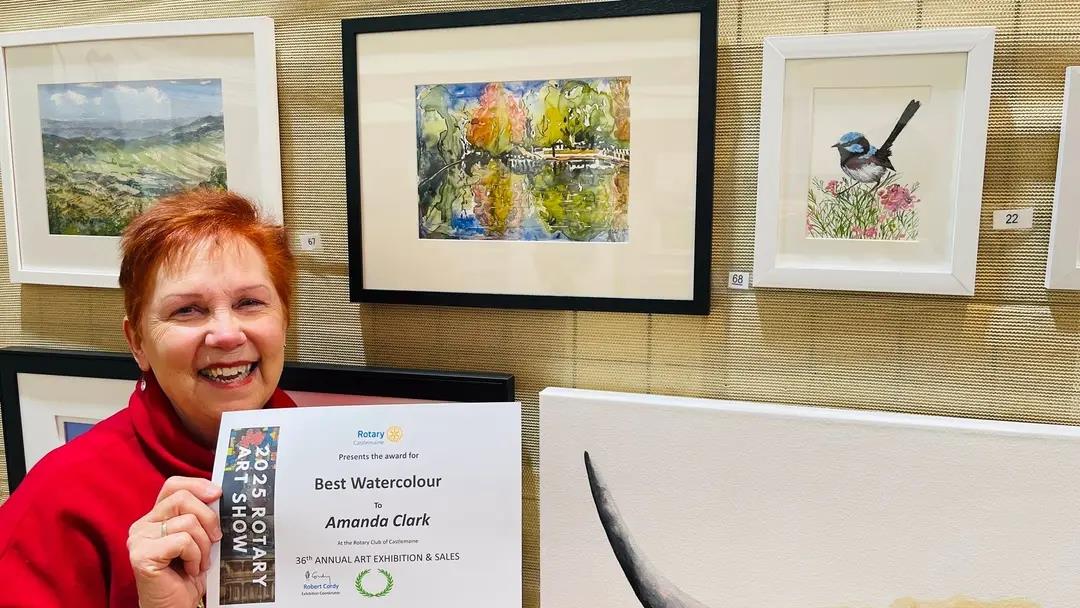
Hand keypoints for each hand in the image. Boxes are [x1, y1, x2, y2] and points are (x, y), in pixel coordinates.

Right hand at [128, 476, 222, 607]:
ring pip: (187, 521)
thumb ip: (201, 516)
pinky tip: (191, 570)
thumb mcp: (200, 538)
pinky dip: (195, 556)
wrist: (177, 606)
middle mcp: (142, 525)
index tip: (218, 494)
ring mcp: (139, 540)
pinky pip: (183, 541)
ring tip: (199, 562)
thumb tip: (218, 494)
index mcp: (155, 518)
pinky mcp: (141, 555)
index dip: (197, 485)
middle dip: (208, 518)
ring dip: (203, 545)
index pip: (173, 485)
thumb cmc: (189, 574)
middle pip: (183, 499)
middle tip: (214, 540)